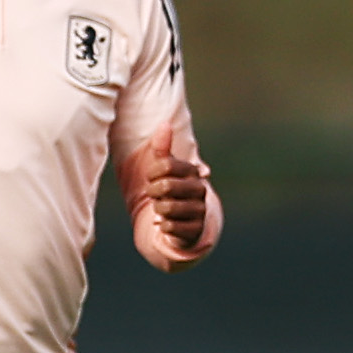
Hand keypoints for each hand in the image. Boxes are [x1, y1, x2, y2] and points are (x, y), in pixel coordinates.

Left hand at [142, 124, 209, 251]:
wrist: (182, 220)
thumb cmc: (169, 190)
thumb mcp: (163, 169)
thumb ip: (162, 147)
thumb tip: (165, 123)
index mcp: (193, 172)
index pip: (166, 165)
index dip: (152, 172)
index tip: (151, 177)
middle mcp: (200, 190)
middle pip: (166, 186)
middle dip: (153, 192)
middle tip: (155, 195)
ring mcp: (200, 210)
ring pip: (167, 208)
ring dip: (158, 209)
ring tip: (161, 208)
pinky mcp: (196, 229)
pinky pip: (171, 226)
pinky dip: (163, 225)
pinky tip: (165, 223)